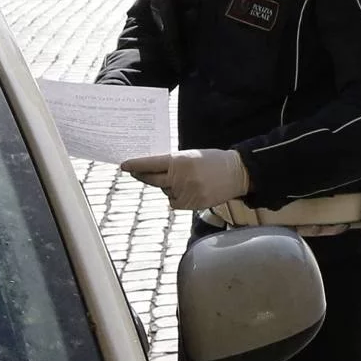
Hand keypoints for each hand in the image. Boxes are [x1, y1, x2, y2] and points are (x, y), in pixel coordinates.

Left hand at [120, 148, 249, 210]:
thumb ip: (173, 163)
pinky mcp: (191, 204)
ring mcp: (185, 192)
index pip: (150, 164)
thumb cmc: (213, 161)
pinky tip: (191, 190)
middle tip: (135, 172)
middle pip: (152, 180)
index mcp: (180, 161)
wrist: (237, 173)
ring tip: (187, 179)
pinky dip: (178, 197)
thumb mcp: (191, 156)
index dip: (135, 165)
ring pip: (165, 191)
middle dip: (142, 176)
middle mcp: (180, 178)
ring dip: (169, 186)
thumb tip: (152, 169)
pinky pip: (175, 202)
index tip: (123, 165)